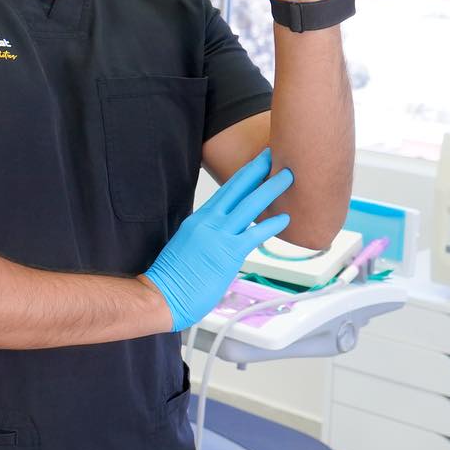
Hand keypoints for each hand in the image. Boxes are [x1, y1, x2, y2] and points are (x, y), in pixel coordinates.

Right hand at [142, 148, 292, 331]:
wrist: (162, 295)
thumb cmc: (173, 278)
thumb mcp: (188, 247)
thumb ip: (206, 237)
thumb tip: (222, 239)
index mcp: (198, 219)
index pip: (225, 191)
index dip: (243, 175)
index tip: (256, 163)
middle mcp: (208, 222)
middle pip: (237, 189)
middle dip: (256, 169)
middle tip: (273, 154)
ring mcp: (218, 236)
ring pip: (249, 205)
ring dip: (270, 189)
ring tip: (287, 176)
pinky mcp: (227, 253)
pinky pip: (254, 234)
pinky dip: (271, 224)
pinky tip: (285, 218)